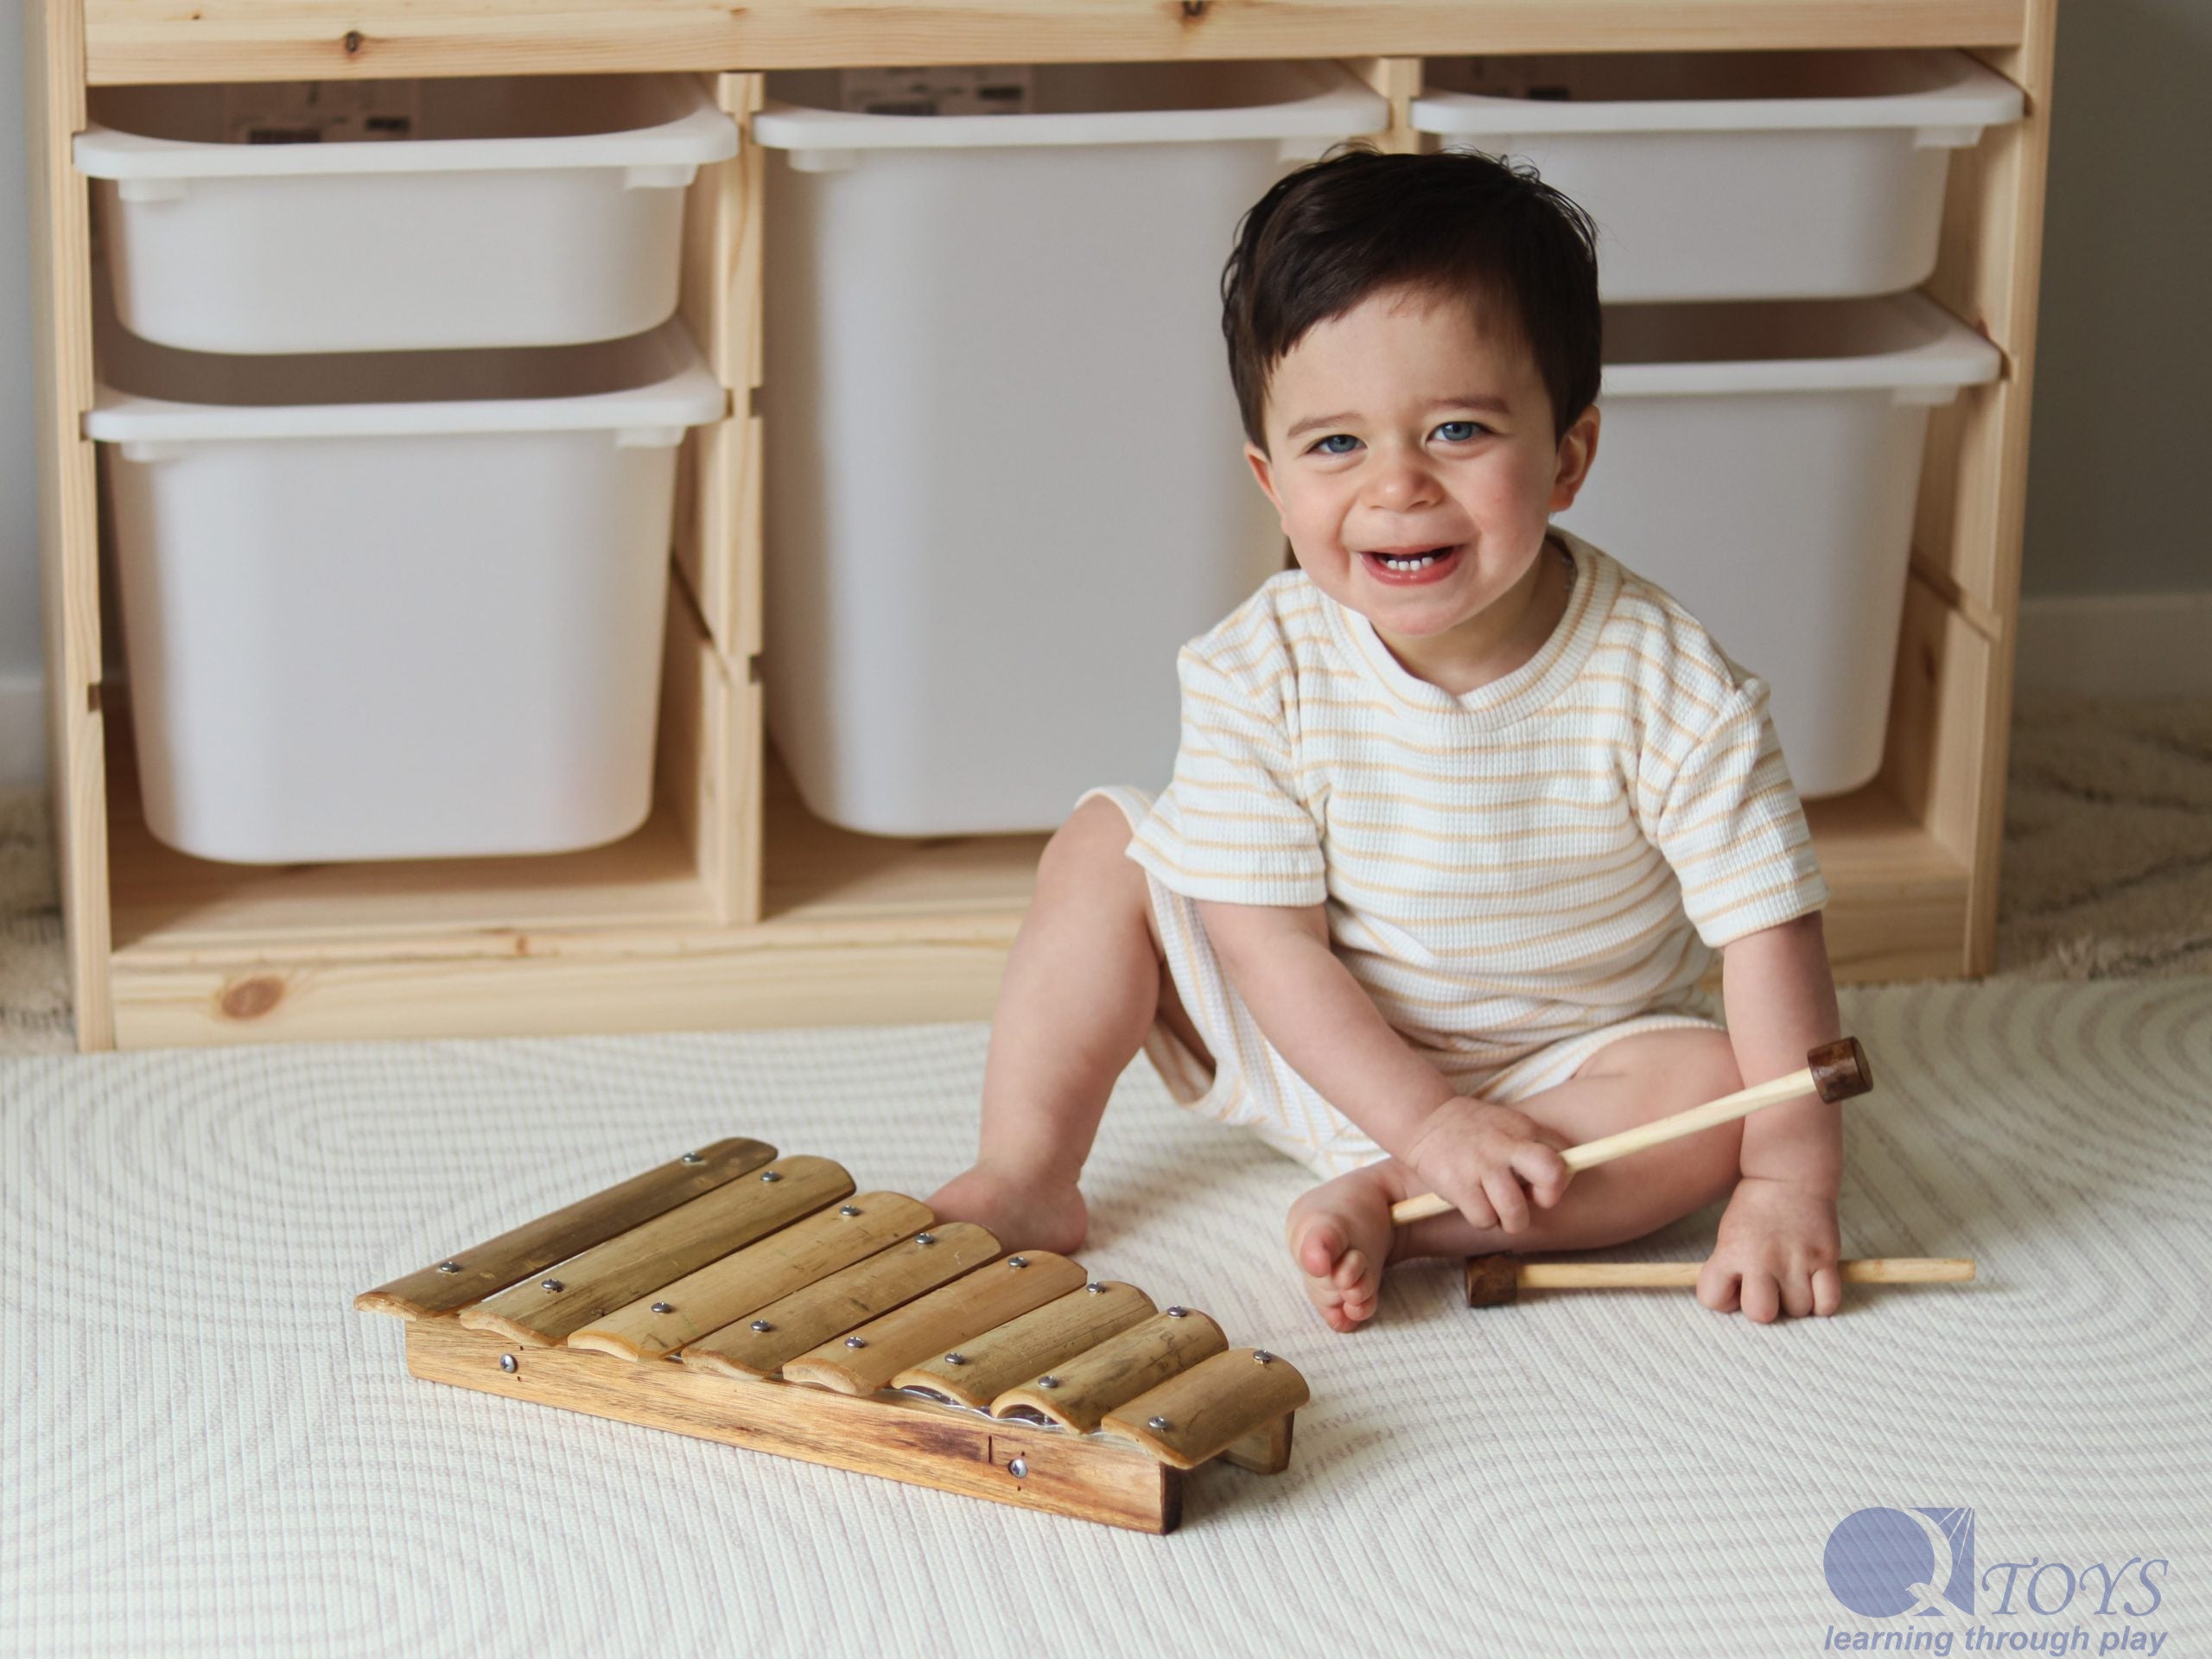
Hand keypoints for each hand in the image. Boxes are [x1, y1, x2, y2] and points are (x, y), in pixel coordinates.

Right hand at [1403, 1097, 1572, 1234]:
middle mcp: (1506, 1145)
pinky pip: (1484, 1219)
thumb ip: (1538, 1148)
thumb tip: (1560, 1183)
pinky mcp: (1458, 1183)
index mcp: (1524, 1129)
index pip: (1564, 1157)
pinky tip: (1474, 1203)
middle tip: (1532, 1200)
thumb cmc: (1478, 1132)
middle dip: (1548, 1197)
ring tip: (1499, 1209)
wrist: (1427, 1120)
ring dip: (1511, 1221)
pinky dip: (1483, 1220)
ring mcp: (1481, 1164)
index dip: (1559, 1179)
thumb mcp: (1511, 1127)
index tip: (1540, 1182)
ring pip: (1515, 1211)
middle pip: (1551, 1173)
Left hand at [1698, 1175, 1842, 1320]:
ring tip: (1792, 1281)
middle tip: (1769, 1289)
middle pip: (1760, 1314)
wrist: (1788, 1176)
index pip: (1713, 1299)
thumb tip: (1737, 1304)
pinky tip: (1814, 1289)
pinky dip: (1822, 1304)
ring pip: (1798, 1310)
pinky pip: (1828, 1303)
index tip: (1733, 1285)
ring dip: (1795, 1302)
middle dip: (1764, 1308)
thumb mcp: (1728, 1235)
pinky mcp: (1825, 1258)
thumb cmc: (1755, 1209)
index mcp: (1731, 1251)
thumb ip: (1730, 1268)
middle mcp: (1762, 1259)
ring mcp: (1796, 1259)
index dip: (1723, 1298)